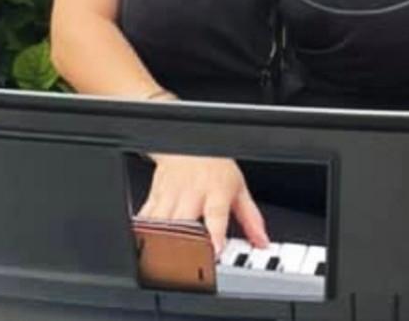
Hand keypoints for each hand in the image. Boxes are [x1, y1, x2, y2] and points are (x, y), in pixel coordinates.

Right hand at [138, 154, 269, 254]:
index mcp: (216, 191)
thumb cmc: (215, 167)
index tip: (216, 250)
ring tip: (165, 257)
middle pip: (184, 221)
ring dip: (163, 240)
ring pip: (162, 219)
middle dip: (185, 244)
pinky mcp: (156, 193)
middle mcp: (192, 193)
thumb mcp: (239, 188)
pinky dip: (145, 230)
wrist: (188, 144)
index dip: (216, 234)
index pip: (216, 214)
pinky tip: (145, 242)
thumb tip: (262, 241)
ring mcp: (172, 193)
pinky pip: (147, 214)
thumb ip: (251, 218)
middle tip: (188, 263)